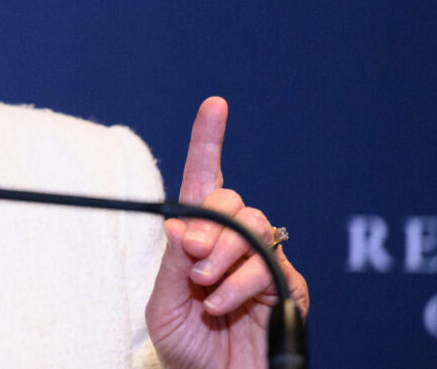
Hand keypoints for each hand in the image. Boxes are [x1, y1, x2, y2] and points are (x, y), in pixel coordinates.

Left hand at [145, 97, 308, 368]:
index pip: (203, 181)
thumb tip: (180, 222)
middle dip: (208, 222)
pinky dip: (241, 281)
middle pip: (230, 200)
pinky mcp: (287, 286)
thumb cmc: (184, 345)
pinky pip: (269, 263)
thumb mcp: (162, 302)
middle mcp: (231, 241)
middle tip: (190, 255)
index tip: (214, 106)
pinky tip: (221, 303)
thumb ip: (170, 262)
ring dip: (224, 253)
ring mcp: (261, 261)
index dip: (208, 140)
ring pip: (252, 225)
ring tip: (203, 285)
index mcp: (196, 237)